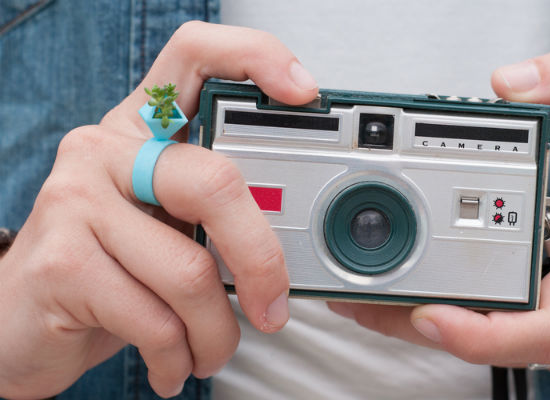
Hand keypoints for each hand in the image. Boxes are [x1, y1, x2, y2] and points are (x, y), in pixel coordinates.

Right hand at [0, 22, 317, 398]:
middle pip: (216, 183)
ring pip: (190, 271)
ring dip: (218, 331)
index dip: (255, 58)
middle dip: (261, 259)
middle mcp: (105, 150)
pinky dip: (180, 355)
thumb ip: (217, 219)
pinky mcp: (60, 261)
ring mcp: (76, 200)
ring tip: (213, 349)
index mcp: (142, 130)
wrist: (22, 319)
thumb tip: (294, 246)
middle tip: (274, 305)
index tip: (304, 95)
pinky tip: (175, 363)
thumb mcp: (165, 226)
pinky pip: (154, 318)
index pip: (196, 56)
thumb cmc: (111, 268)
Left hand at [329, 45, 549, 375]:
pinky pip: (494, 328)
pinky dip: (449, 315)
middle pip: (490, 336)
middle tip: (359, 295)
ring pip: (487, 339)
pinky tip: (408, 291)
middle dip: (419, 320)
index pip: (543, 327)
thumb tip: (511, 82)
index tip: (427, 314)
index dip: (483, 334)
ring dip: (424, 322)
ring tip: (364, 295)